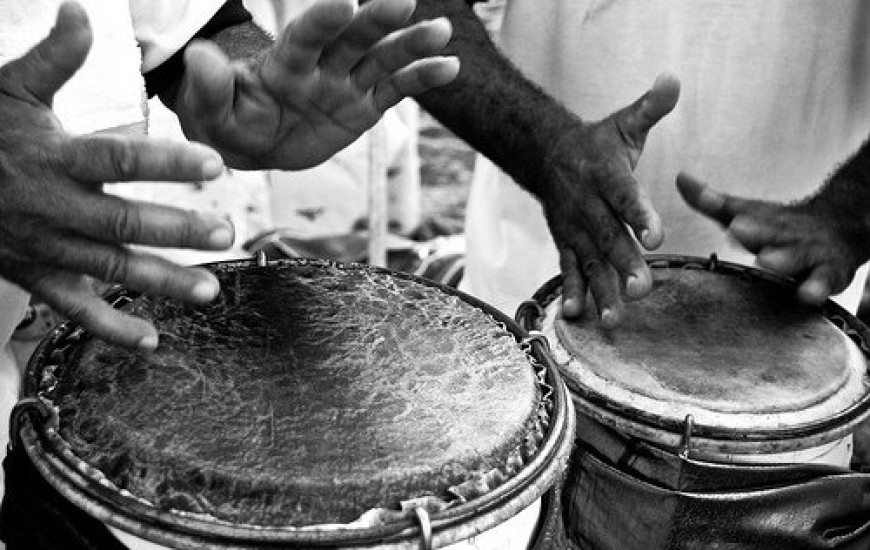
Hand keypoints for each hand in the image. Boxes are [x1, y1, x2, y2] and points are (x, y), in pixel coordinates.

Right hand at [0, 2, 235, 349]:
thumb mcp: (9, 89)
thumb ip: (52, 59)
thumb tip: (81, 12)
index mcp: (54, 158)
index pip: (118, 158)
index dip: (167, 162)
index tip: (216, 163)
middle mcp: (54, 207)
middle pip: (123, 222)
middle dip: (178, 229)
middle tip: (227, 231)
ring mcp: (46, 248)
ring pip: (110, 269)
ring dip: (162, 282)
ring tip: (211, 291)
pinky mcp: (36, 276)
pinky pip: (74, 309)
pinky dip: (110, 327)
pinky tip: (150, 340)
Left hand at [172, 0, 459, 169]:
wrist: (252, 143)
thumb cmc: (227, 122)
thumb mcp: (210, 112)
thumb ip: (211, 86)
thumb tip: (200, 57)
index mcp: (284, 63)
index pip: (307, 35)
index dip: (324, 18)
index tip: (345, 1)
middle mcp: (321, 66)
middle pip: (353, 38)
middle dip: (377, 20)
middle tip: (404, 0)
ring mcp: (345, 84)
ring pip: (382, 60)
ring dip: (411, 44)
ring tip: (441, 31)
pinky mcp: (363, 107)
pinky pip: (395, 91)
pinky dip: (421, 79)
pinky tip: (449, 67)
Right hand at [541, 74, 679, 326]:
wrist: (546, 155)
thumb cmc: (597, 143)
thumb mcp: (623, 122)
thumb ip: (650, 107)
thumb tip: (672, 78)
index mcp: (605, 175)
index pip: (624, 196)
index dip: (638, 215)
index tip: (656, 237)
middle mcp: (588, 205)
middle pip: (607, 237)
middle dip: (623, 265)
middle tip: (642, 290)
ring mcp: (575, 228)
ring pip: (589, 261)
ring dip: (602, 290)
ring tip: (615, 319)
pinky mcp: (566, 243)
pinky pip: (568, 269)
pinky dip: (572, 292)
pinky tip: (576, 316)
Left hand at [677, 173, 868, 304]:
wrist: (839, 228)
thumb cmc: (778, 227)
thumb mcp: (746, 212)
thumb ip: (713, 202)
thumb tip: (680, 177)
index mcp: (762, 219)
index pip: (742, 212)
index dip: (726, 208)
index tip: (715, 209)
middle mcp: (785, 233)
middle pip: (770, 230)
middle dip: (755, 229)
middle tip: (738, 227)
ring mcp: (808, 252)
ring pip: (796, 255)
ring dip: (782, 258)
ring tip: (767, 260)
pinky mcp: (828, 273)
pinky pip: (823, 281)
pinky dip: (816, 287)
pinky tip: (807, 294)